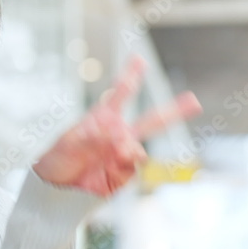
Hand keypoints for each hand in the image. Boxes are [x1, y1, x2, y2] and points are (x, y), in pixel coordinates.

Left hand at [32, 56, 202, 195]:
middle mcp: (117, 135)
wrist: (53, 188)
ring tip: (114, 152)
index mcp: (102, 120)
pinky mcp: (124, 174)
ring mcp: (122, 155)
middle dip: (174, 111)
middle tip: (194, 101)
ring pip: (140, 149)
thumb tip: (116, 135)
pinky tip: (113, 164)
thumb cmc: (56, 160)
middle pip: (150, 121)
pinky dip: (126, 165)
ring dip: (130, 150)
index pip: (120, 95)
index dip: (130, 77)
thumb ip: (91, 139)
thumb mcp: (68, 145)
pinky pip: (133, 168)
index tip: (140, 60)